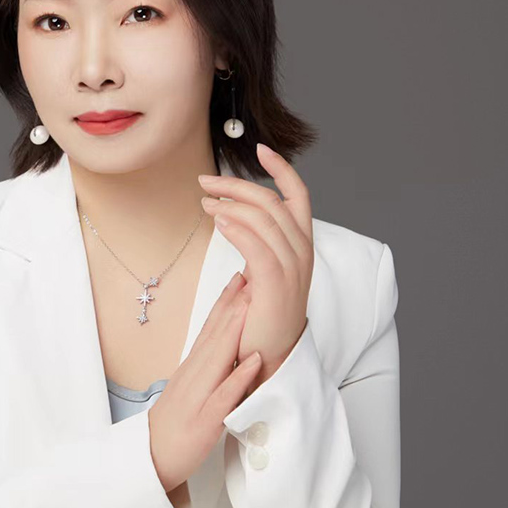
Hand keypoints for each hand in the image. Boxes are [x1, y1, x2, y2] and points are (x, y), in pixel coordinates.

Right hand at [148, 271, 262, 493]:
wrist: (149, 460)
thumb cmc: (173, 426)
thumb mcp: (189, 390)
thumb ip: (207, 369)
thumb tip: (225, 347)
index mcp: (191, 369)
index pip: (209, 328)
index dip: (225, 301)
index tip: (241, 276)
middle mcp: (193, 376)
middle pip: (214, 335)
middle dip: (234, 305)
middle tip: (251, 275)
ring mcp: (197, 397)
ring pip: (218, 358)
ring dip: (235, 330)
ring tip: (252, 304)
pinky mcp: (203, 422)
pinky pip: (224, 397)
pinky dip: (239, 377)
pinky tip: (254, 361)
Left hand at [199, 142, 313, 387]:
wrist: (268, 359)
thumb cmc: (260, 316)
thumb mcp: (261, 274)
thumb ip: (256, 246)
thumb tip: (233, 220)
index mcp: (301, 246)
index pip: (298, 196)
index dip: (282, 169)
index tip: (260, 148)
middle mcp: (302, 254)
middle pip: (272, 202)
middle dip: (237, 185)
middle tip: (206, 181)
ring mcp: (293, 270)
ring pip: (265, 220)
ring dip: (231, 204)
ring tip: (205, 202)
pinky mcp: (277, 287)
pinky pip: (258, 247)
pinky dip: (239, 229)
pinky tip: (218, 221)